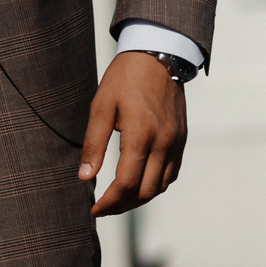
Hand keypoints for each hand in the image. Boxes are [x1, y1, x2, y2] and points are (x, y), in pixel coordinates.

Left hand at [79, 50, 186, 216]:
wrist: (158, 56)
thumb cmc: (124, 78)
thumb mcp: (101, 106)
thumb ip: (94, 143)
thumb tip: (84, 178)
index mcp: (141, 134)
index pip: (125, 184)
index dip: (109, 203)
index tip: (94, 210)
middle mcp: (163, 143)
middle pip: (145, 192)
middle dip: (123, 206)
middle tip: (103, 208)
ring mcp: (176, 143)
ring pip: (161, 187)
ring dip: (139, 199)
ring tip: (118, 200)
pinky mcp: (181, 140)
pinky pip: (171, 174)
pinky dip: (155, 185)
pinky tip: (139, 183)